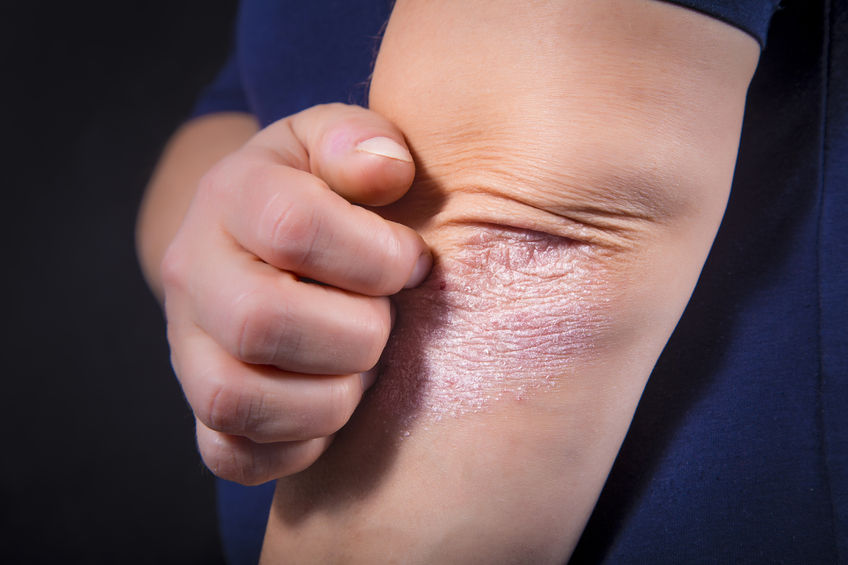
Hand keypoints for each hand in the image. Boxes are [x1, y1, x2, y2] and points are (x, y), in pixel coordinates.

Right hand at [160, 103, 430, 484]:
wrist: (257, 241)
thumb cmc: (320, 193)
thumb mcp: (338, 145)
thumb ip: (363, 143)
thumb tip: (389, 171)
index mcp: (232, 194)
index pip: (294, 228)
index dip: (377, 256)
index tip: (410, 264)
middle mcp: (194, 272)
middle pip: (260, 321)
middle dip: (356, 333)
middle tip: (383, 322)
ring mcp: (188, 347)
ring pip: (238, 400)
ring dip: (329, 397)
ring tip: (358, 367)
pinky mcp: (200, 408)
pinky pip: (230, 454)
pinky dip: (295, 446)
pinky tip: (330, 407)